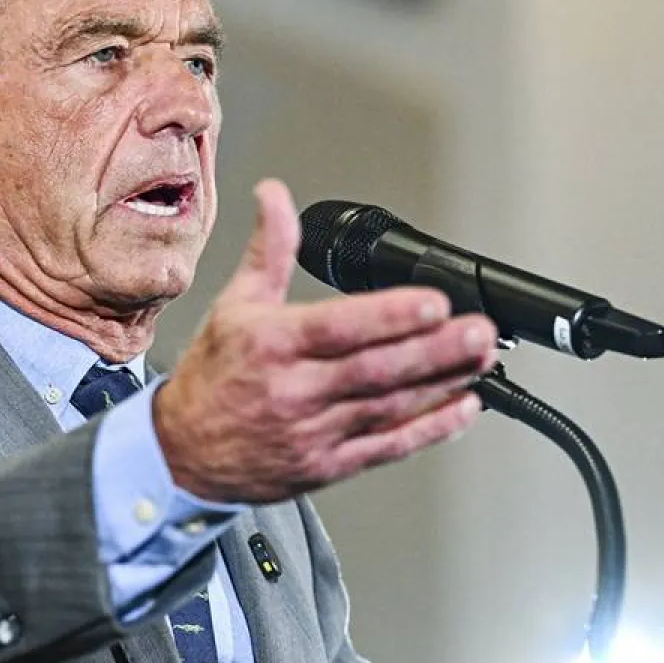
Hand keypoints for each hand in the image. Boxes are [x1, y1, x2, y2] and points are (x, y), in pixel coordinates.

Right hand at [153, 179, 497, 502]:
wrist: (182, 453)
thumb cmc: (213, 376)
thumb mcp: (234, 304)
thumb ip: (270, 250)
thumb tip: (275, 196)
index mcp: (271, 344)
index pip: (338, 327)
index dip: (391, 317)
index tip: (434, 302)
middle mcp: (294, 390)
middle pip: (374, 369)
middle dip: (434, 350)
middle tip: (478, 330)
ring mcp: (313, 432)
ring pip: (388, 407)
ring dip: (441, 384)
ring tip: (482, 360)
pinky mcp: (328, 466)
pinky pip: (386, 448)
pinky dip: (428, 429)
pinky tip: (462, 409)